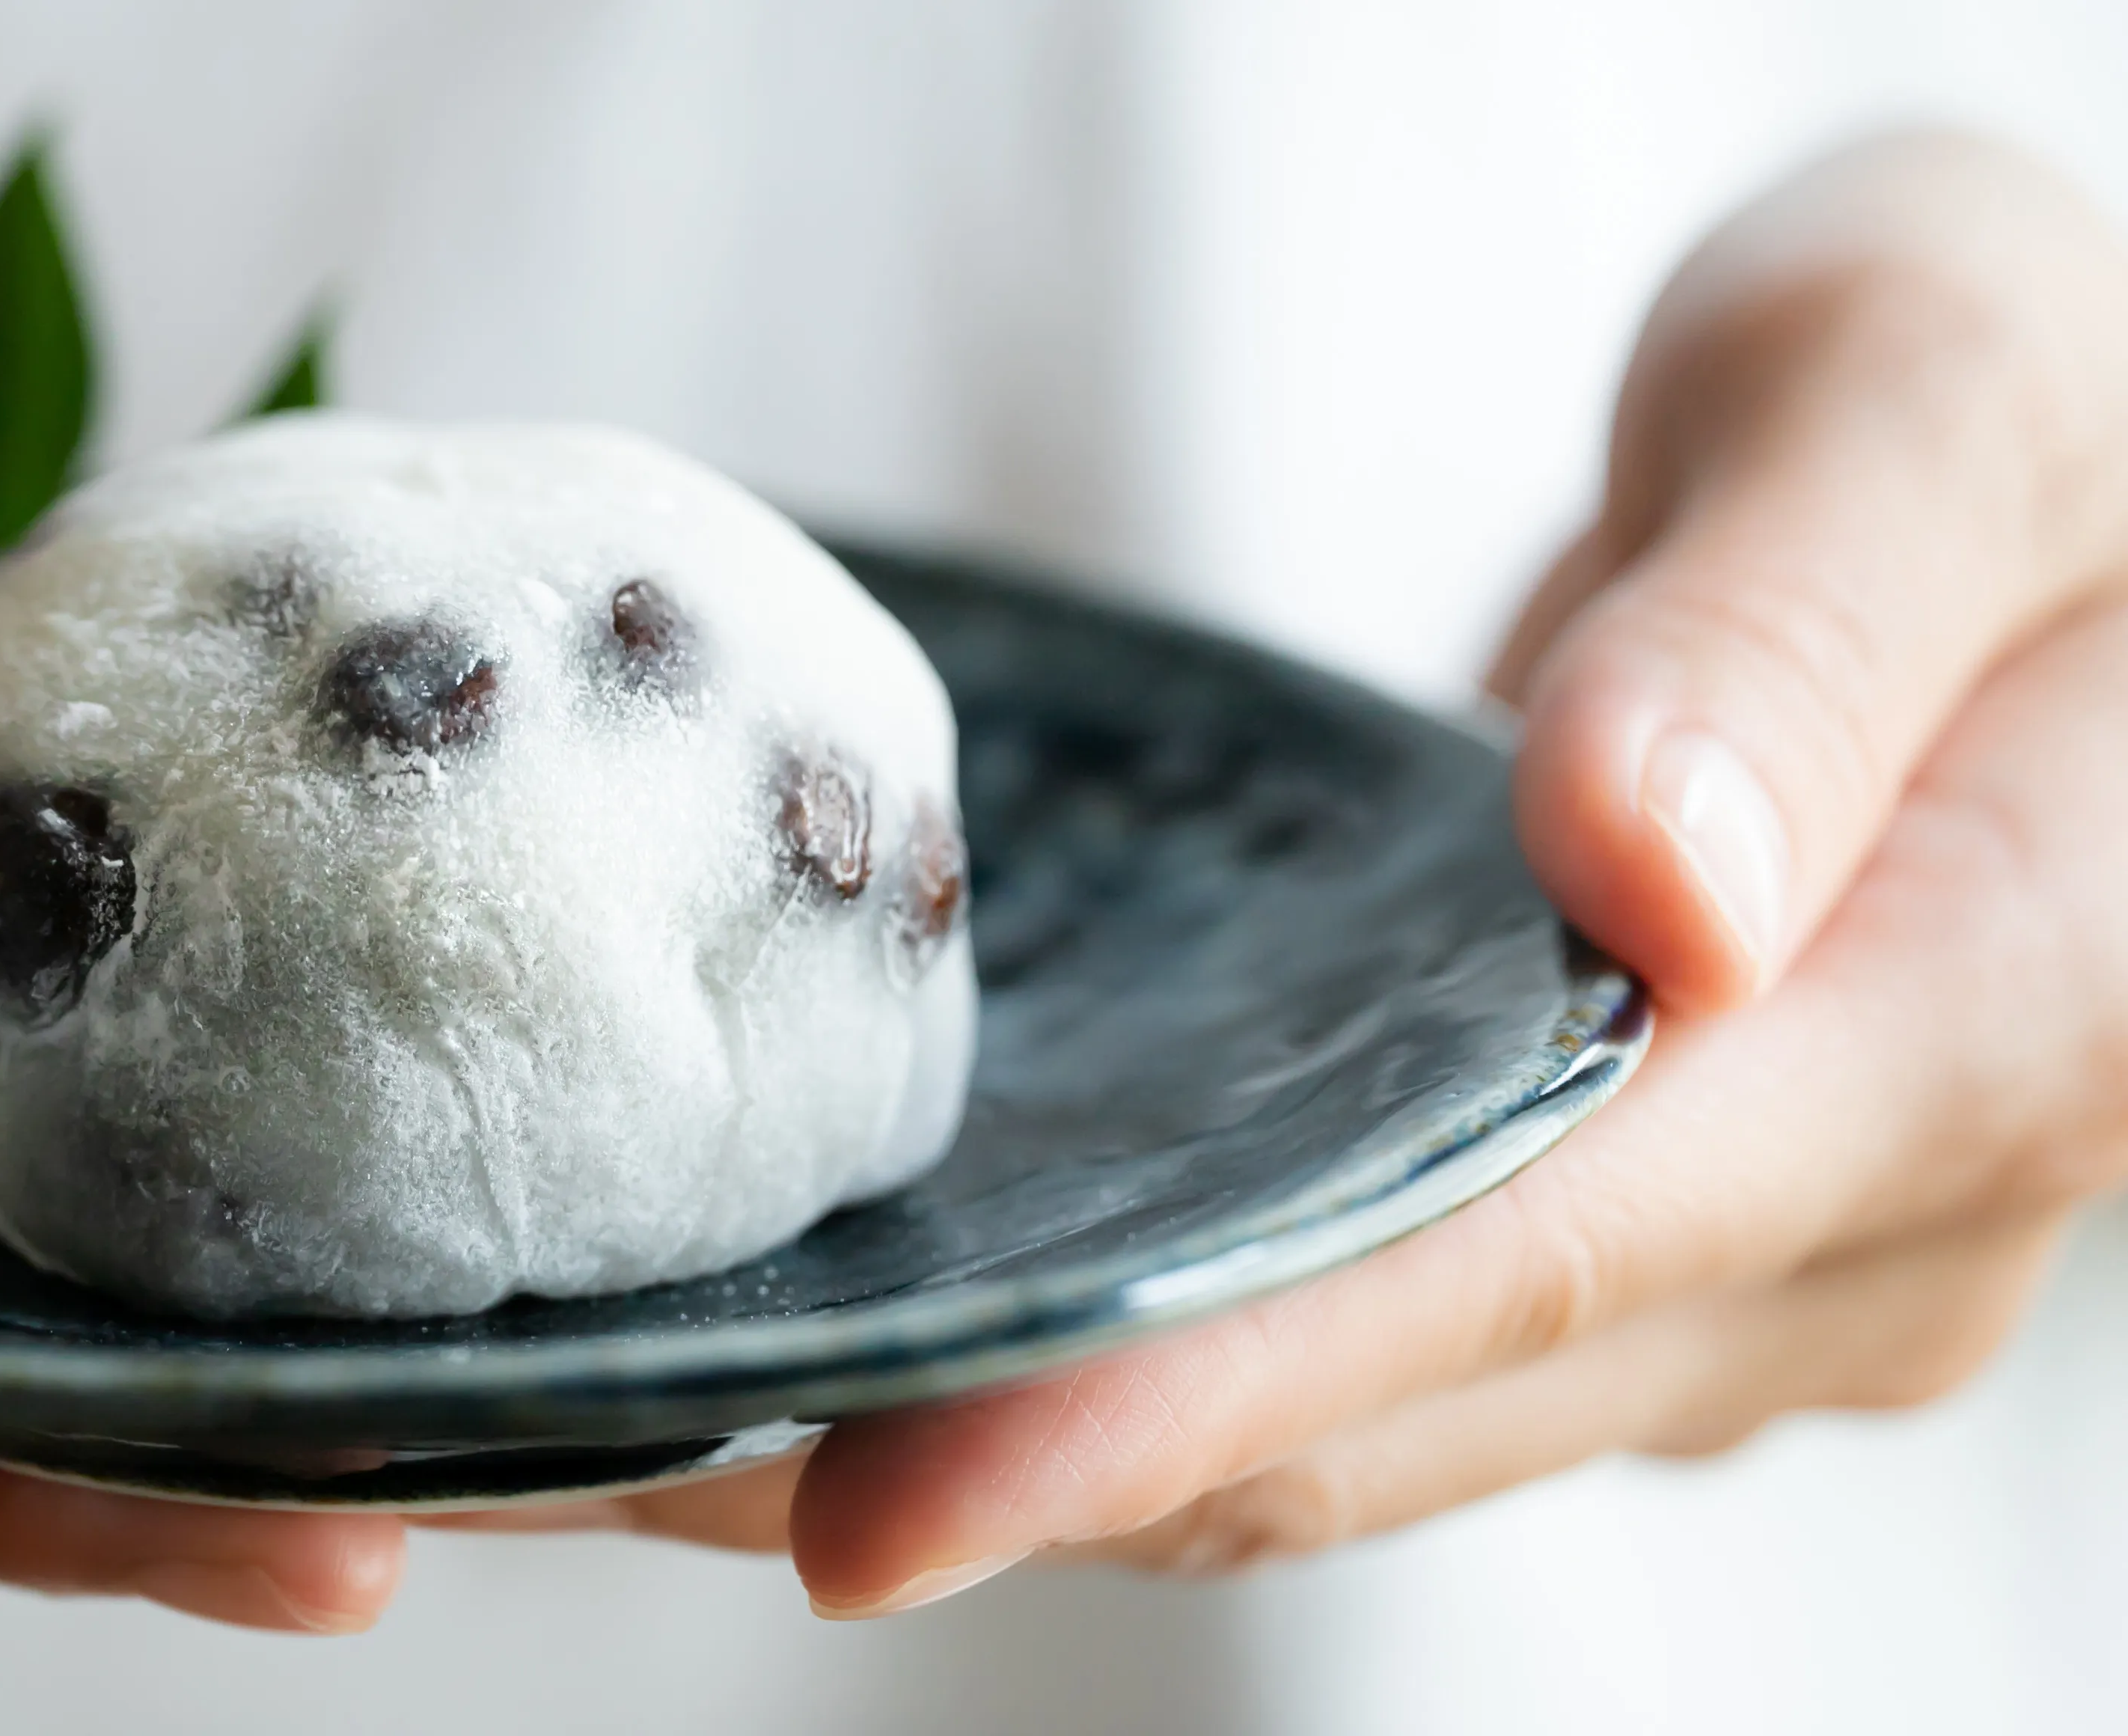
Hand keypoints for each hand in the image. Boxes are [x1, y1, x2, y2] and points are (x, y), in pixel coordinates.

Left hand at [524, 131, 2127, 1610]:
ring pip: (1328, 1420)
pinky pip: (1337, 1337)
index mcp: (1972, 1035)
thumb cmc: (2055, 391)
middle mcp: (1839, 1239)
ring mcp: (1727, 1273)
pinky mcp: (1619, 1236)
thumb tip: (1639, 882)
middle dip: (1000, 1454)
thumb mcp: (1948, 382)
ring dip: (1014, 1429)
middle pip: (1366, 1407)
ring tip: (671, 1416)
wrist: (2119, 507)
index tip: (860, 1493)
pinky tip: (875, 1305)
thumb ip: (1806, 623)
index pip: (1501, 1266)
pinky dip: (1109, 1347)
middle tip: (623, 1457)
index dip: (1170, 1394)